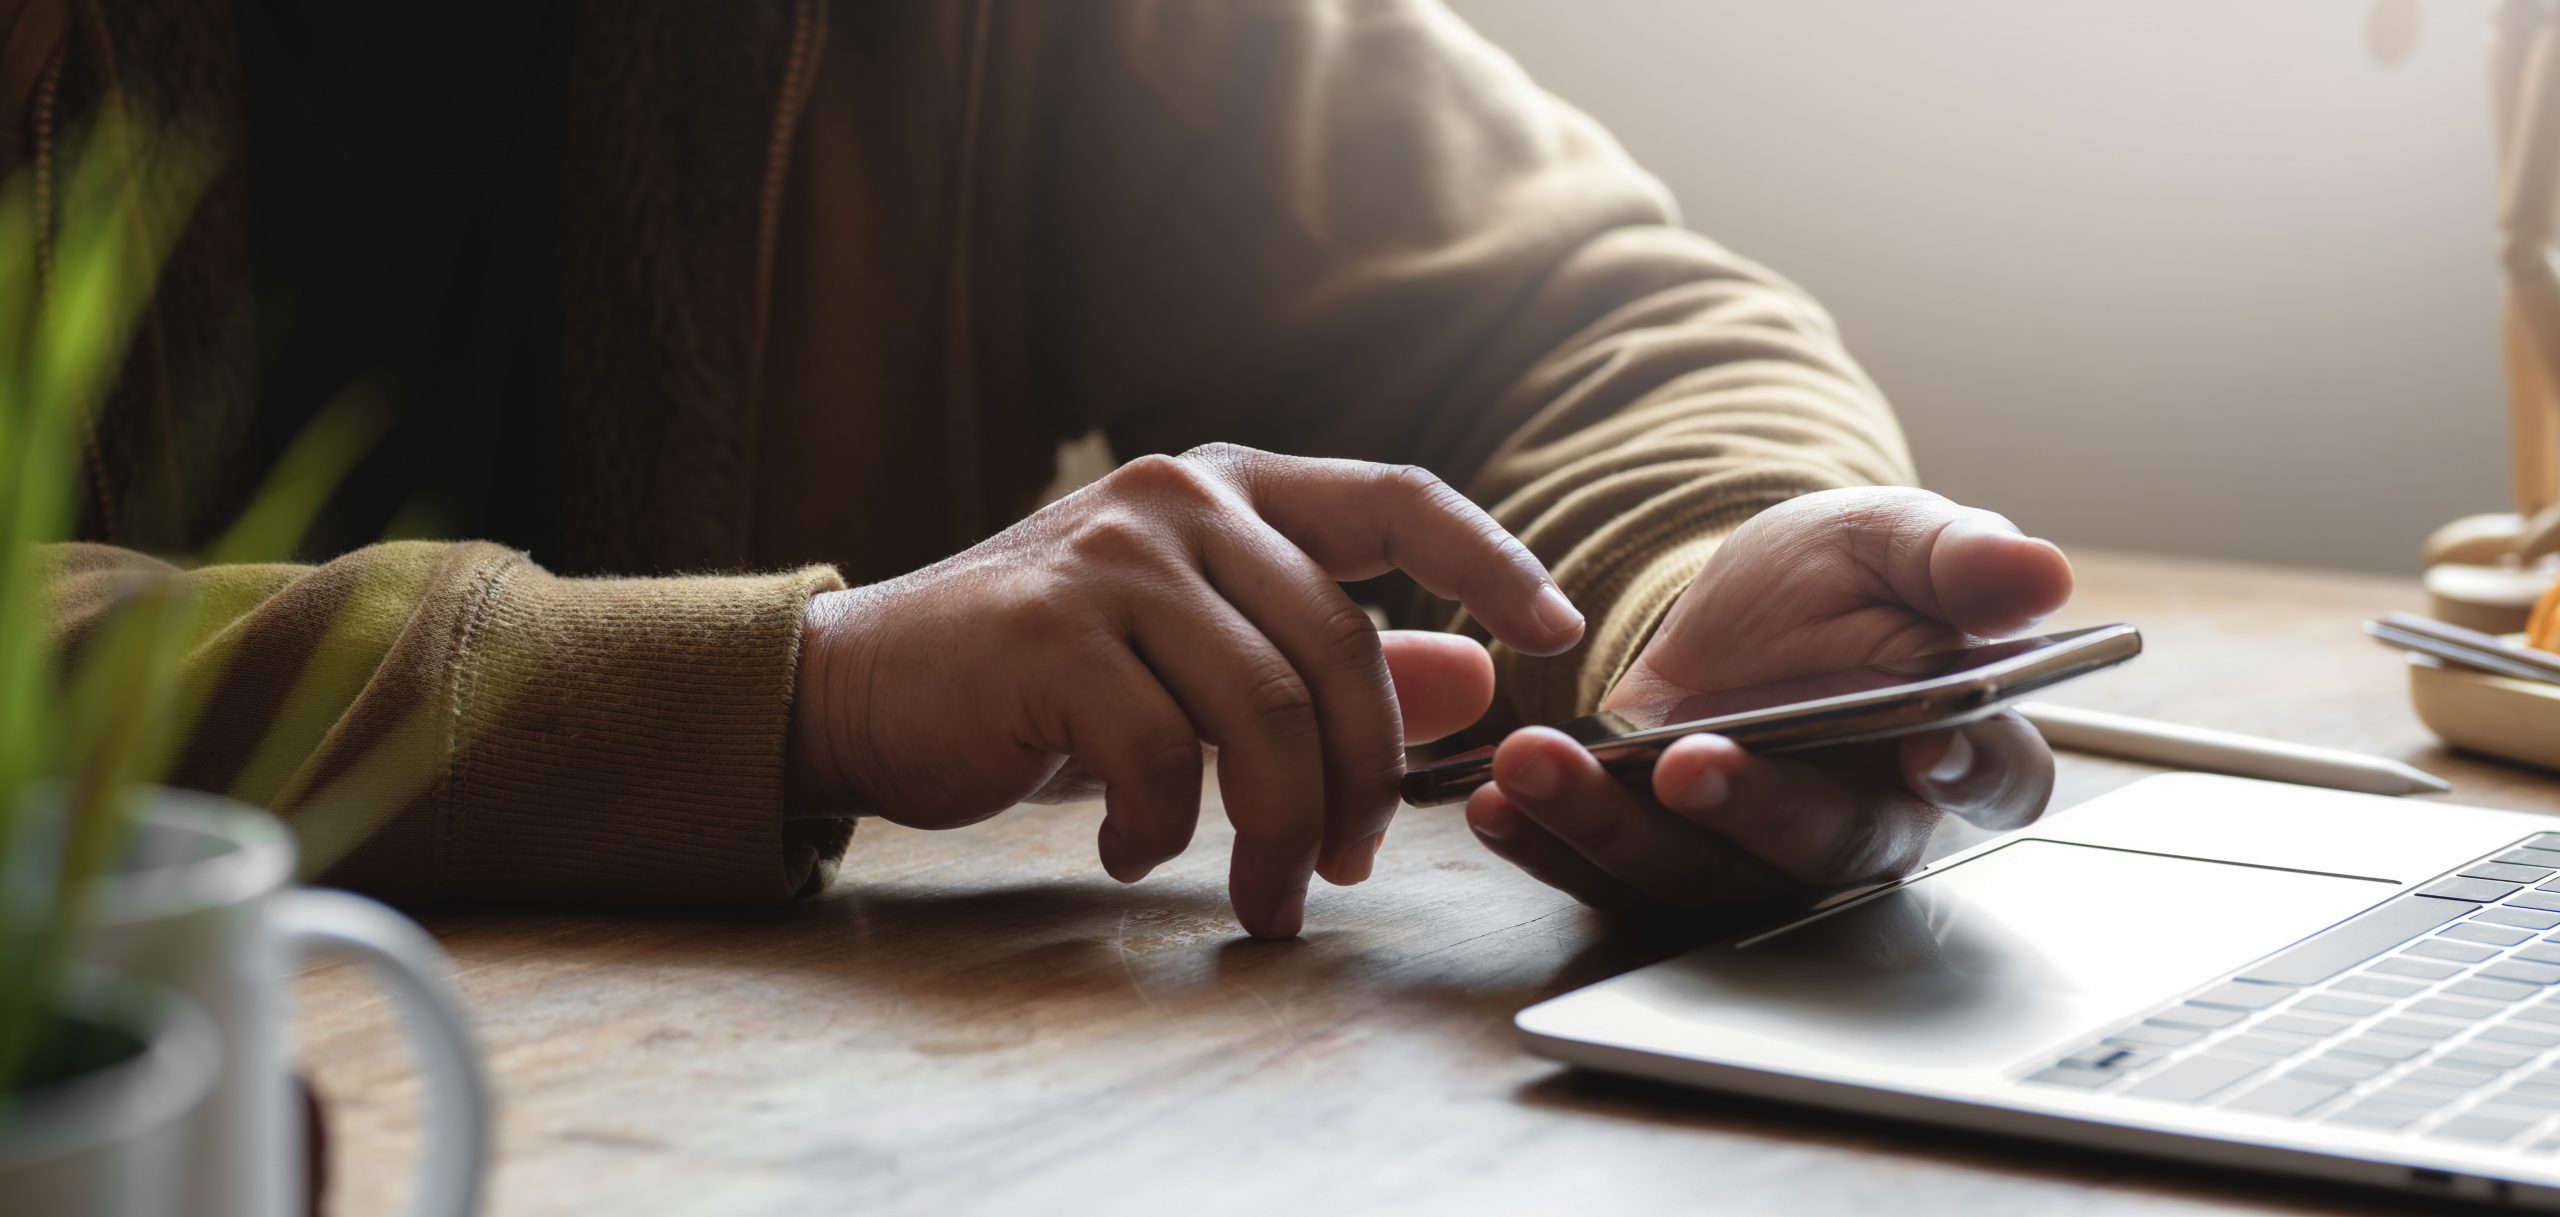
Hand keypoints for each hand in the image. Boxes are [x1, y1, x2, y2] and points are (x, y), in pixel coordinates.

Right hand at [789, 444, 1583, 937]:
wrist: (864, 685)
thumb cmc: (1048, 676)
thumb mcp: (1201, 659)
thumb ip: (1333, 661)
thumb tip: (1474, 680)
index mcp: (1233, 490)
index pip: (1398, 496)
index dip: (1490, 559)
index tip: (1556, 632)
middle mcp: (1180, 497)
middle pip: (1339, 645)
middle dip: (1366, 779)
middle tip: (1347, 869)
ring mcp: (1111, 555)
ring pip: (1263, 711)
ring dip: (1277, 832)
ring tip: (1262, 896)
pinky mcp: (1048, 631)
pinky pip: (1161, 754)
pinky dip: (1163, 829)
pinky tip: (1136, 852)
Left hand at [1465, 487, 2073, 924]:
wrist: (1723, 605)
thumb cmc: (1834, 581)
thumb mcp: (1887, 540)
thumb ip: (1957, 560)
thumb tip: (2041, 575)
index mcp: (1952, 744)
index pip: (1996, 779)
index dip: (1968, 770)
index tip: (1925, 746)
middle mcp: (1863, 824)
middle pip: (1826, 845)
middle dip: (1753, 807)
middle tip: (1689, 763)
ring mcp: (1754, 856)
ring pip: (1701, 875)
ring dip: (1614, 829)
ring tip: (1538, 763)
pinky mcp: (1662, 861)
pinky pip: (1607, 877)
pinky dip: (1547, 842)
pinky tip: (1494, 800)